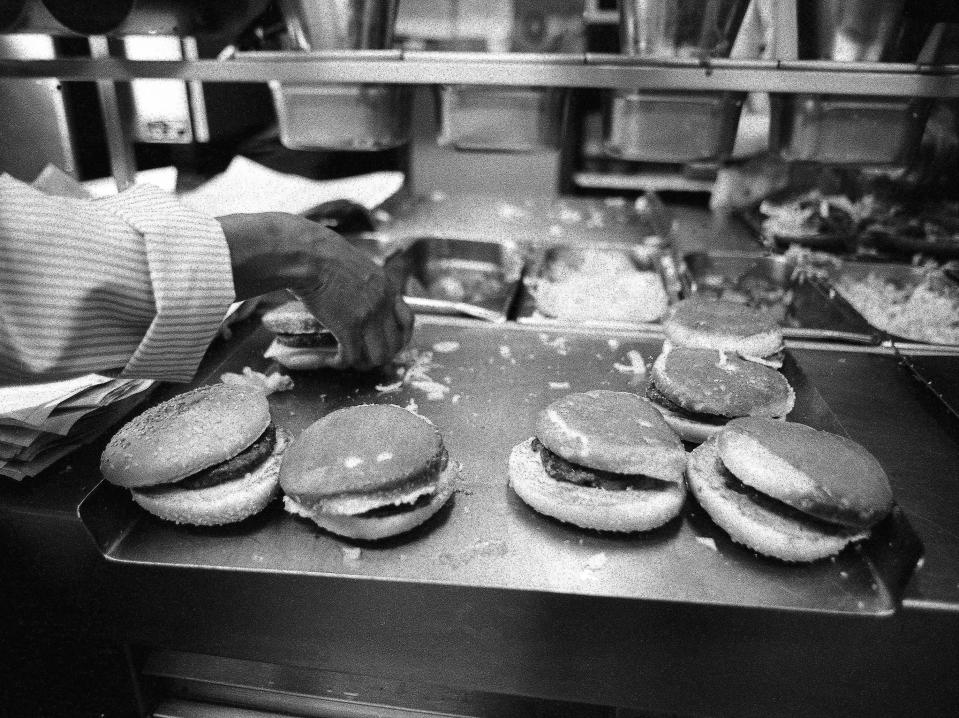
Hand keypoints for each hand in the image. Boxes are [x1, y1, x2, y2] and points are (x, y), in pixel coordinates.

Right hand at [218, 212, 413, 369]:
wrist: (308, 255)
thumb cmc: (323, 256)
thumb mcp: (357, 267)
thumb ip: (366, 285)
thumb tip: (359, 300)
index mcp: (387, 288)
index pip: (408, 322)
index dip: (399, 339)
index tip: (388, 344)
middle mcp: (383, 304)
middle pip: (395, 344)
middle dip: (381, 356)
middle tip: (366, 357)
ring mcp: (367, 316)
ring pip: (378, 356)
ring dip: (364, 363)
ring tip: (350, 360)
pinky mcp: (347, 327)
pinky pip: (351, 357)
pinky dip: (342, 362)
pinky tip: (333, 360)